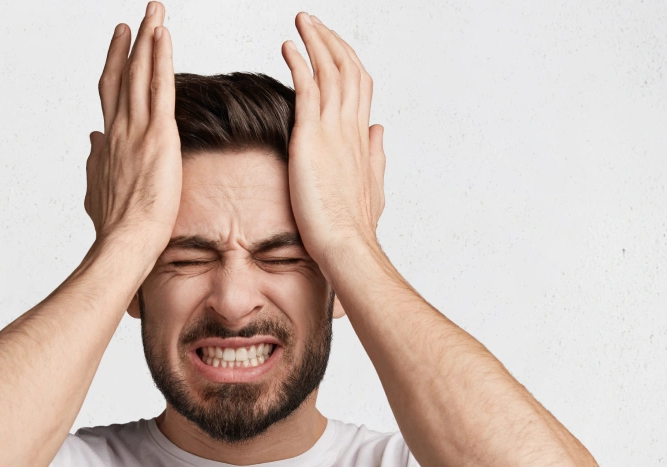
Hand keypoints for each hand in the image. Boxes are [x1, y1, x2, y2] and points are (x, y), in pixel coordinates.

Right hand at [84, 2, 180, 253]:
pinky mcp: (159, 134)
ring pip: (141, 73)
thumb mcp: (97, 190)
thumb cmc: (114, 227)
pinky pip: (161, 86)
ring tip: (155, 12)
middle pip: (123, 75)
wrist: (124, 241)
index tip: (119, 42)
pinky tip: (164, 35)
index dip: (114, 64)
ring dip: (148, 38)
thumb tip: (92, 142)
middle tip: (137, 16)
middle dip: (131, 43)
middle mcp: (119, 129)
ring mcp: (137, 129)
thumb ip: (95, 163)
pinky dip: (161, 58)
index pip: (111, 94)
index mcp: (109, 142)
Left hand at [280, 13, 385, 264]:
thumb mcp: (371, 186)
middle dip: (331, 40)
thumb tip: (378, 131)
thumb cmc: (354, 227)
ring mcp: (333, 130)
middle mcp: (351, 127)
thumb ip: (375, 155)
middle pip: (347, 68)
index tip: (333, 47)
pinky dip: (299, 63)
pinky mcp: (312, 137)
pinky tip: (287, 47)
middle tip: (313, 22)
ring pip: (330, 70)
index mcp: (361, 138)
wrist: (347, 244)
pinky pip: (307, 88)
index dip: (347, 61)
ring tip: (301, 21)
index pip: (359, 86)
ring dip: (316, 40)